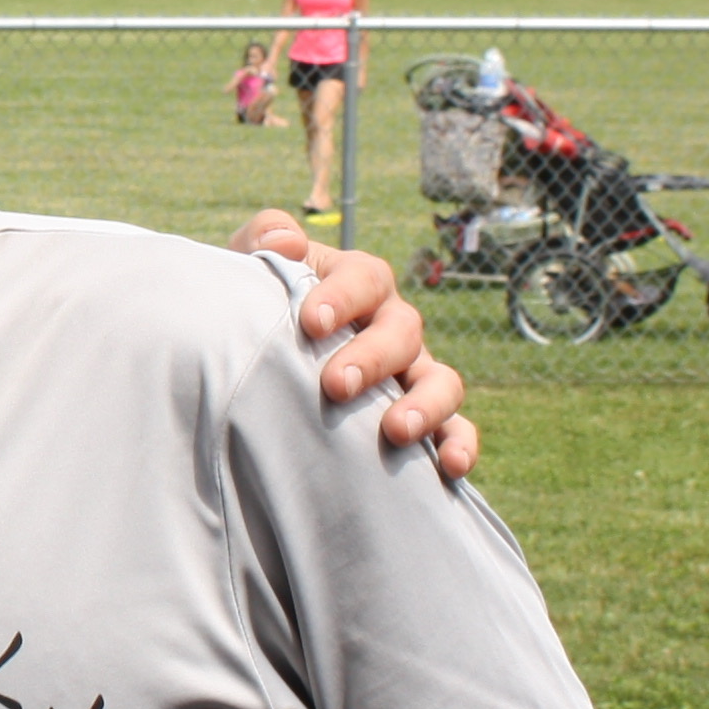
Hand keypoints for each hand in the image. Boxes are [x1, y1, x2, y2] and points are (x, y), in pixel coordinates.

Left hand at [233, 209, 477, 481]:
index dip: (342, 297)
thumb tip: (288, 241)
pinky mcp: (422, 417)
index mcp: (357, 283)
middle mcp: (392, 325)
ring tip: (396, 431)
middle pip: (403, 330)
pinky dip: (459, 444)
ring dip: (426, 405)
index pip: (364, 278)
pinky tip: (451, 467)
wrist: (260, 357)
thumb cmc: (258, 307)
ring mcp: (412, 371)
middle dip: (373, 358)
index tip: (310, 323)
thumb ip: (262, 240)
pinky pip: (455, 429)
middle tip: (336, 385)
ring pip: (441, 380)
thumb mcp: (249, 268)